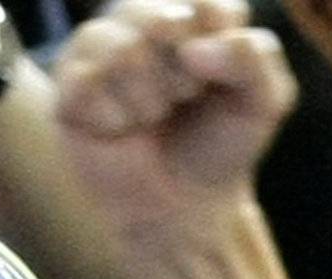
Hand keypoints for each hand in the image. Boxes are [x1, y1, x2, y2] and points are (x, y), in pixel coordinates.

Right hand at [54, 0, 296, 246]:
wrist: (178, 207)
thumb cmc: (219, 147)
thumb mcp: (264, 102)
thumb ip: (253, 57)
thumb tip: (192, 50)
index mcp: (193, 11)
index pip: (204, 4)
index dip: (216, 50)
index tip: (214, 87)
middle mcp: (143, 19)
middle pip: (160, 18)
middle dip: (181, 77)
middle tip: (181, 102)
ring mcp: (100, 52)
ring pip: (122, 49)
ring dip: (147, 100)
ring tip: (150, 118)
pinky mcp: (67, 90)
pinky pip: (85, 84)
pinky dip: (113, 119)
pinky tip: (119, 131)